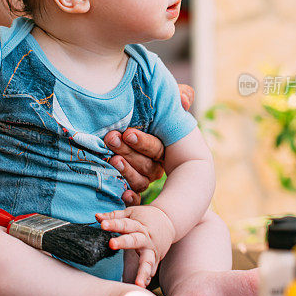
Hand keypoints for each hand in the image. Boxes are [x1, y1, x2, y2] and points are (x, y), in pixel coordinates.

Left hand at [96, 205, 174, 287]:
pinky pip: (152, 269)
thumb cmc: (145, 217)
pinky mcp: (156, 259)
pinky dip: (148, 278)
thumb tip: (97, 216)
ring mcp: (152, 250)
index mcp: (138, 224)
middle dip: (123, 242)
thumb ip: (114, 216)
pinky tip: (143, 286)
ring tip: (138, 283)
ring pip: (148, 261)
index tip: (103, 224)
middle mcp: (145, 238)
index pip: (124, 224)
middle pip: (134, 240)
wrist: (169, 220)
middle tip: (111, 244)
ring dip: (143, 272)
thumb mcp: (130, 213)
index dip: (113, 224)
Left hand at [104, 82, 193, 205]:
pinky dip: (131, 198)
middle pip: (147, 165)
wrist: (112, 124)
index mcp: (163, 147)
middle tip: (112, 139)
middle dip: (128, 152)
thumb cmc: (138, 111)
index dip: (143, 142)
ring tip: (112, 160)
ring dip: (127, 172)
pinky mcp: (130, 191)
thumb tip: (184, 99)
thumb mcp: (155, 102)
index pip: (157, 148)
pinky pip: (136, 199)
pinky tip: (123, 194)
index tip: (127, 133)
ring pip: (141, 182)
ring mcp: (143, 179)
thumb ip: (175, 96)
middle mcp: (155, 166)